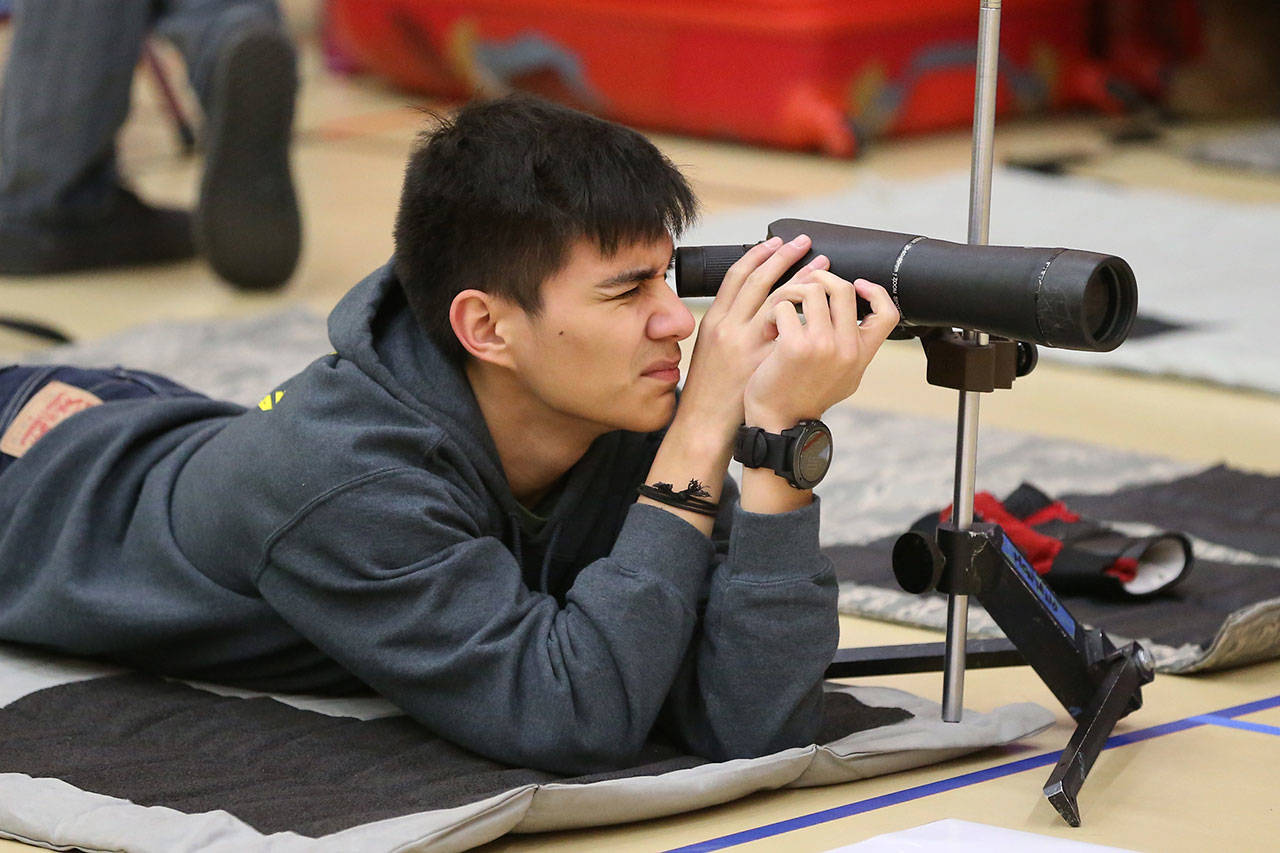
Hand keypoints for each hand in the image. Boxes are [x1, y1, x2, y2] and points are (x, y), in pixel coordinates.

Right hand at [675, 234, 829, 440]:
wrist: (706, 424)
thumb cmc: (709, 389)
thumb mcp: (710, 347)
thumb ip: (730, 323)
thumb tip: (754, 302)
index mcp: (714, 320)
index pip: (737, 276)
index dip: (759, 254)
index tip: (777, 241)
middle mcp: (730, 328)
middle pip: (759, 280)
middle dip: (785, 257)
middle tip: (805, 243)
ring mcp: (749, 346)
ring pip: (780, 301)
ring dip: (804, 281)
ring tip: (823, 268)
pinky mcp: (766, 364)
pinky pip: (794, 332)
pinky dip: (810, 317)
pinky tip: (826, 307)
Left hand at [743, 273, 898, 429]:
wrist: (778, 421)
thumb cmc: (805, 397)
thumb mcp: (844, 377)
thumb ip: (854, 349)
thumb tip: (861, 318)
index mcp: (862, 355)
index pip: (888, 313)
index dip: (875, 291)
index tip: (857, 283)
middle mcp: (847, 348)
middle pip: (843, 289)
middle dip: (820, 279)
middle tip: (805, 286)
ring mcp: (822, 345)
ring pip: (811, 291)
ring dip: (791, 293)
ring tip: (782, 310)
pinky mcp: (794, 345)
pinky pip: (784, 306)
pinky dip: (773, 313)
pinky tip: (769, 328)